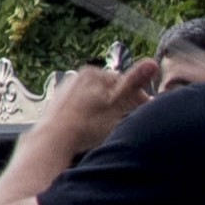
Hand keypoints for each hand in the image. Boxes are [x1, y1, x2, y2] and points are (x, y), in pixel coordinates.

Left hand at [40, 55, 160, 153]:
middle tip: (128, 121)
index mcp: (92, 73)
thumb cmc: (86, 125)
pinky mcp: (58, 106)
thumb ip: (134, 83)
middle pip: (109, 91)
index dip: (138, 97)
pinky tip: (90, 130)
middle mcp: (77, 78)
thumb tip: (152, 63)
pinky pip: (81, 109)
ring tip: (107, 129)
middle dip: (121, 104)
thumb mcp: (116, 103)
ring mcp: (66, 92)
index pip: (124, 82)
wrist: (52, 141)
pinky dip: (89, 117)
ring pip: (95, 100)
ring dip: (105, 112)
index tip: (146, 110)